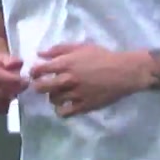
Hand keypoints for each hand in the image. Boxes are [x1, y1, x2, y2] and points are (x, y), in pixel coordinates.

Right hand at [0, 53, 27, 113]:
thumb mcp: (2, 57)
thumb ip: (10, 60)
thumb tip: (17, 63)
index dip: (11, 79)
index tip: (24, 80)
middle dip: (11, 89)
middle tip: (23, 87)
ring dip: (8, 98)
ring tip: (16, 91)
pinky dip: (3, 106)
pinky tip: (8, 99)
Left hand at [30, 43, 146, 116]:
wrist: (125, 72)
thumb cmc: (103, 57)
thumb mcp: (82, 47)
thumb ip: (60, 49)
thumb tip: (39, 54)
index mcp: (66, 63)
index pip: (38, 70)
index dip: (34, 72)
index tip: (37, 73)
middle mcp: (68, 79)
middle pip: (41, 87)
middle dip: (39, 86)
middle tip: (45, 85)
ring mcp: (76, 94)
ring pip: (53, 100)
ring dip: (53, 97)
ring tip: (60, 94)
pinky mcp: (84, 106)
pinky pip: (64, 112)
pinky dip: (61, 110)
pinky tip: (66, 105)